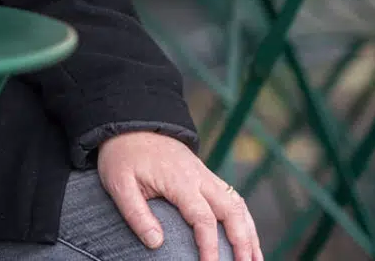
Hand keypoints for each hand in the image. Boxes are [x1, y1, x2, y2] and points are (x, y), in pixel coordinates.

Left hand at [98, 132, 260, 260]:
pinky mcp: (207, 177)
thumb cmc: (123, 156)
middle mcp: (200, 177)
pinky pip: (234, 199)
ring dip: (250, 233)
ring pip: (238, 205)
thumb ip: (136, 214)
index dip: (210, 246)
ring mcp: (206, 176)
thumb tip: (156, 243)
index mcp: (180, 180)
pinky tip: (248, 237)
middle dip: (242, 242)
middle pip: (231, 212)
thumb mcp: (119, 184)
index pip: (203, 218)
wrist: (131, 126)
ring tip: (255, 260)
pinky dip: (244, 219)